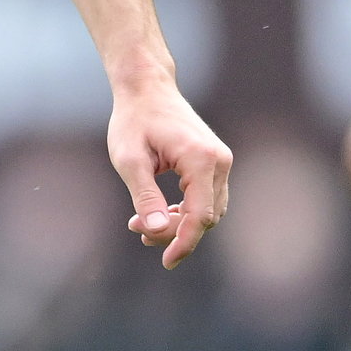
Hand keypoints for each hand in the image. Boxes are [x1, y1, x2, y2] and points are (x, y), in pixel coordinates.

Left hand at [112, 76, 231, 269]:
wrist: (147, 89)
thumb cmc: (134, 121)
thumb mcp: (130, 161)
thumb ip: (144, 197)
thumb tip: (155, 233)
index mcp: (201, 159)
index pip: (200, 216)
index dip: (183, 243)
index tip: (166, 262)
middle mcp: (219, 161)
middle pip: (206, 217)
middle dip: (174, 232)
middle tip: (135, 230)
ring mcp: (221, 161)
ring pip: (208, 211)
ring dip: (178, 224)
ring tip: (139, 223)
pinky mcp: (215, 163)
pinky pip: (206, 199)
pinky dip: (185, 211)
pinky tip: (156, 212)